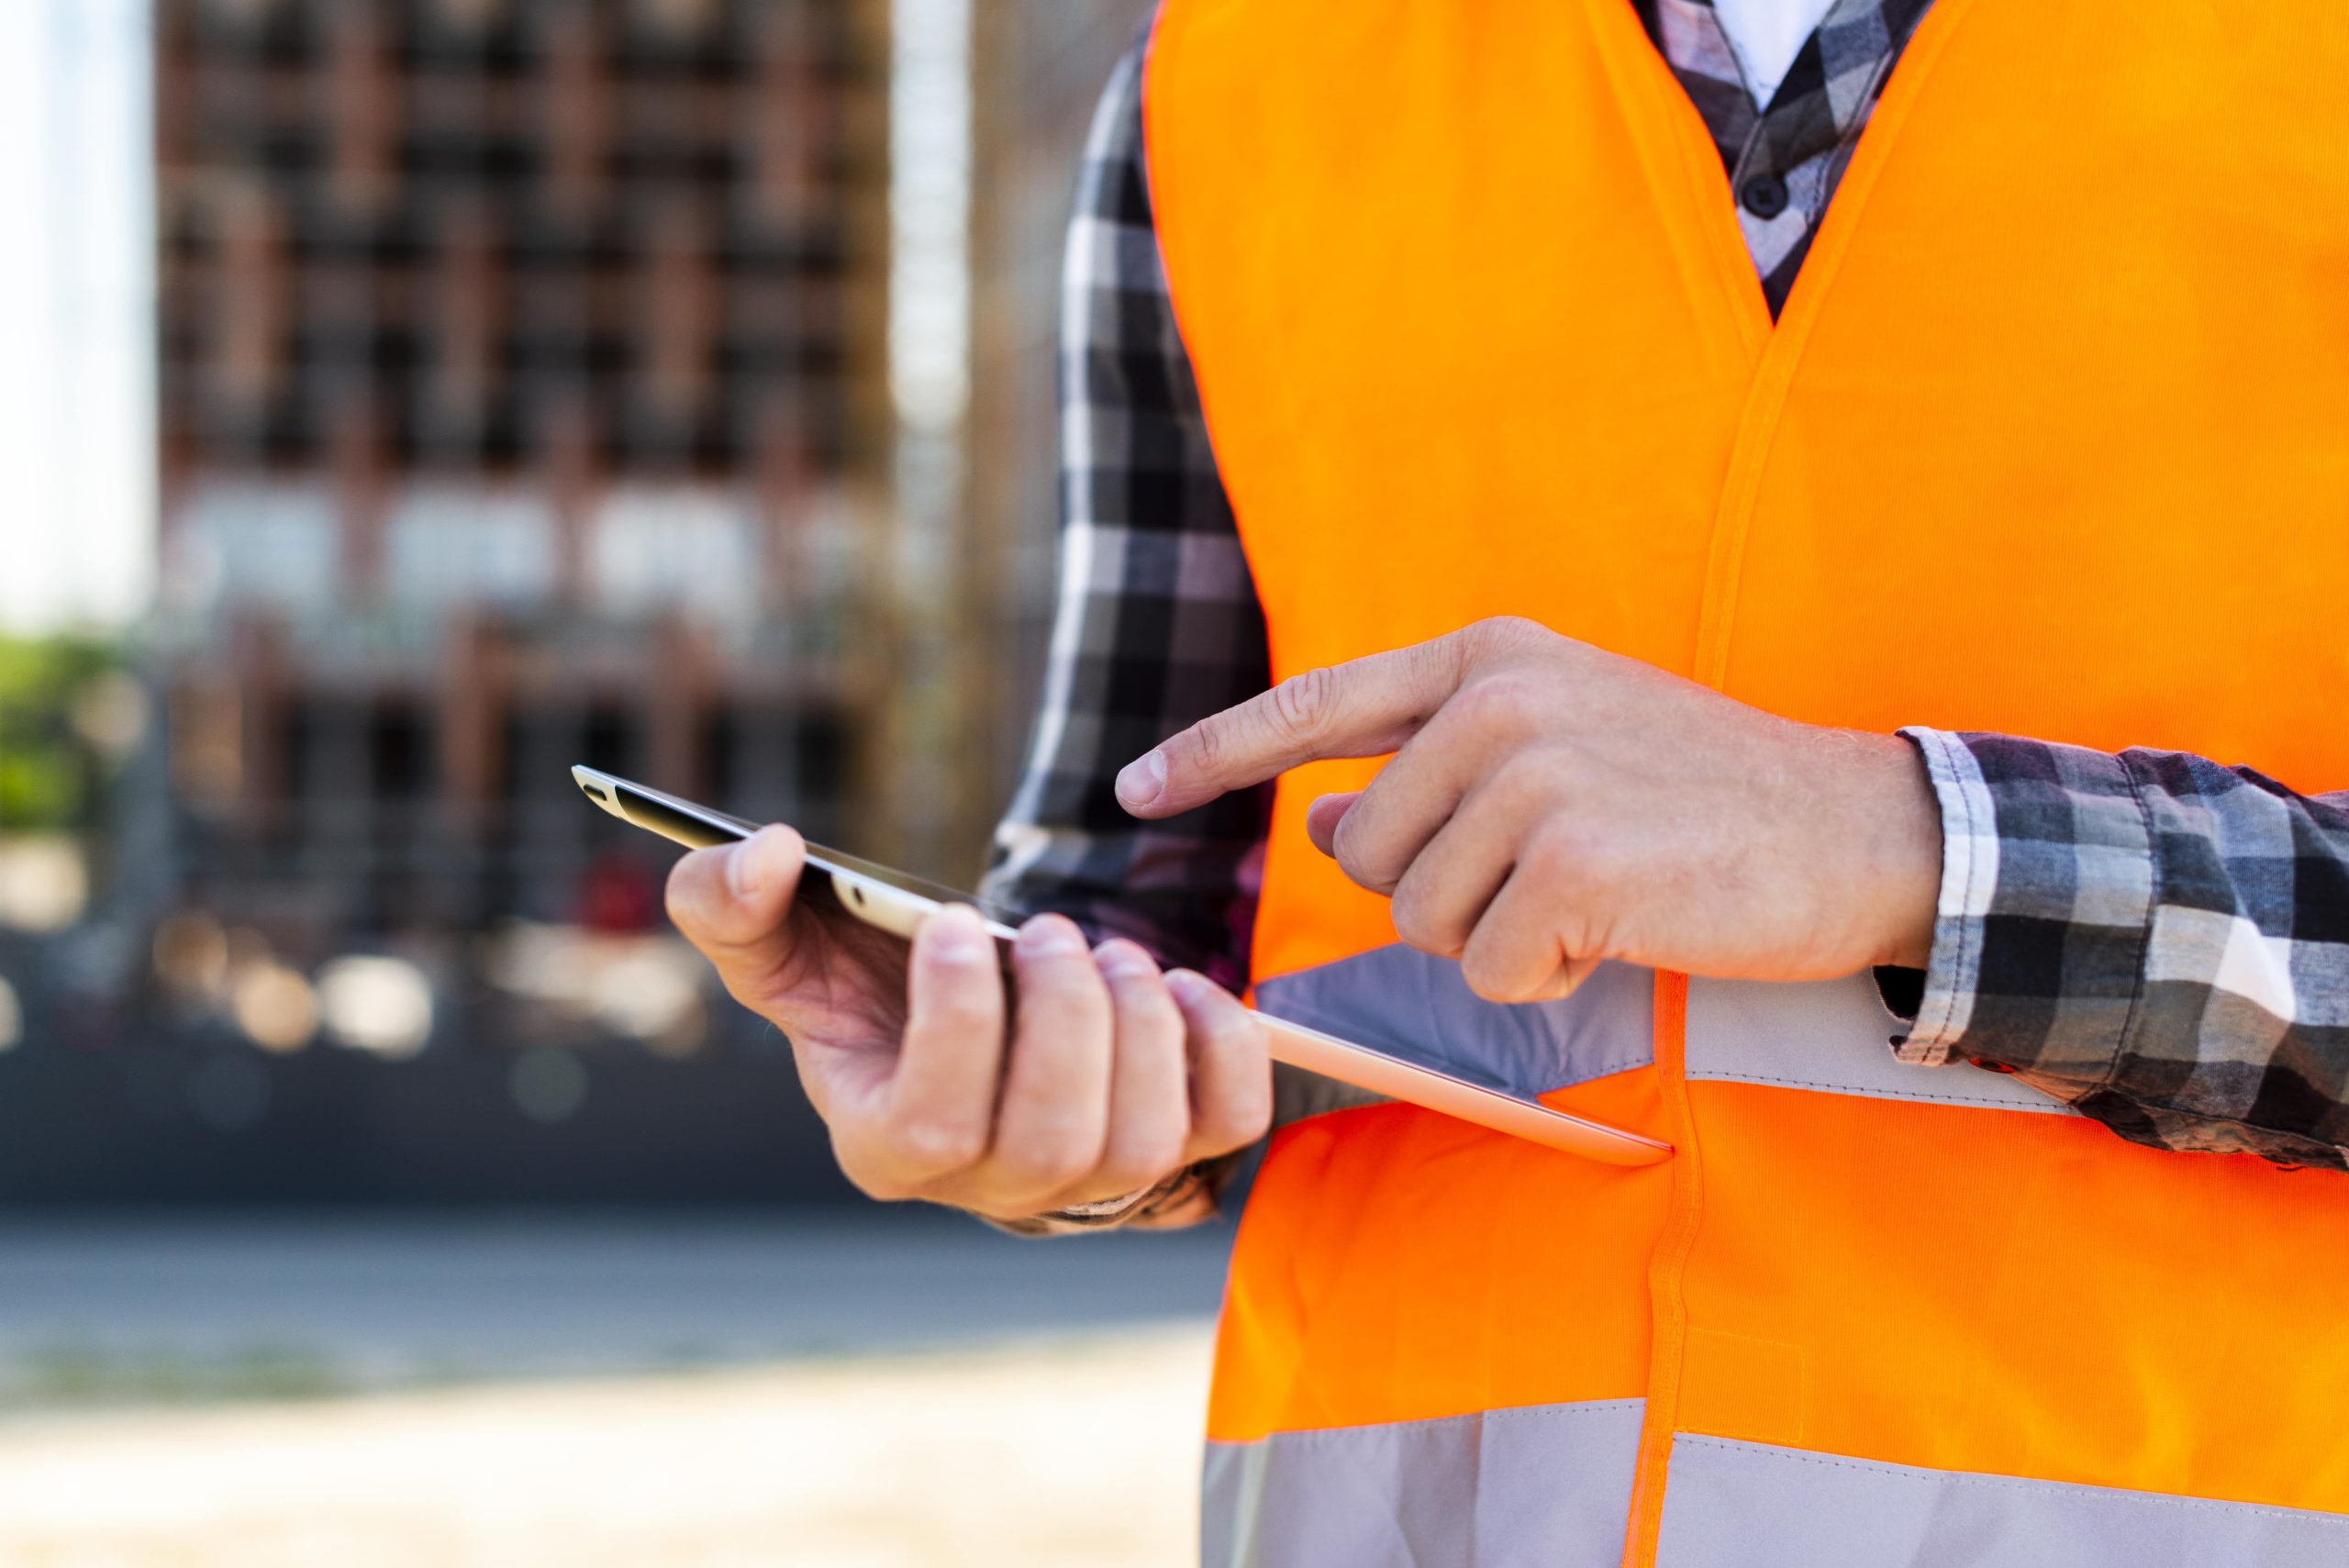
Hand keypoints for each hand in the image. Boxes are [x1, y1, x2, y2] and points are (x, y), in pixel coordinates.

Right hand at [664, 826, 1271, 1221]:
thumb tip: (762, 852)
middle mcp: (993, 1187)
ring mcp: (1090, 1182)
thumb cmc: (861, 980)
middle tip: (1047, 928)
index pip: (935, 1125)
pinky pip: (1226, 1122)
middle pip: (1053, 1140)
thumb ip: (727, 902)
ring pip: (1141, 1142)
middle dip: (1064, 1017)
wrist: (964, 1009)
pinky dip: (1219, 1047)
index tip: (955, 919)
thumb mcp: (778, 942)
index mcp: (888, 1147)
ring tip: (1107, 950)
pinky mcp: (1176, 1150)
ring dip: (1138, 1025)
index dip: (959, 1021)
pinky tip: (1179, 985)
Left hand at [1115, 617, 1940, 1001]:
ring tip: (1597, 894)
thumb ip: (1430, 773)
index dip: (1213, 752)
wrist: (1854, 826)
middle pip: (1368, 853)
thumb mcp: (1558, 749)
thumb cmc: (1699, 796)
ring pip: (1420, 919)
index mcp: (1487, 657)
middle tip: (1555, 875)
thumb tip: (1320, 822)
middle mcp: (1497, 699)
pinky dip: (1545, 979)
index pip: (1314, 703)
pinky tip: (1619, 931)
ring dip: (1497, 941)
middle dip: (1440, 896)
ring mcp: (1535, 774)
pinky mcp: (1573, 860)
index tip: (1131, 790)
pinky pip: (1489, 969)